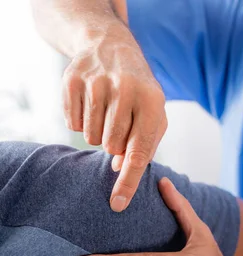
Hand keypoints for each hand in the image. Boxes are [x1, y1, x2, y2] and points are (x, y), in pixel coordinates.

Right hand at [63, 28, 166, 211]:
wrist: (112, 47)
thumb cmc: (139, 93)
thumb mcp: (153, 116)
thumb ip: (144, 147)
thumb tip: (121, 170)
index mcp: (152, 102)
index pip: (139, 153)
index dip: (128, 182)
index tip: (118, 205)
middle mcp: (126, 90)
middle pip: (111, 148)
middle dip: (114, 145)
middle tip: (119, 124)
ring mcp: (98, 82)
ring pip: (91, 138)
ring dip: (98, 134)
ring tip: (106, 112)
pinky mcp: (73, 80)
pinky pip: (72, 124)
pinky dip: (80, 121)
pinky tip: (90, 104)